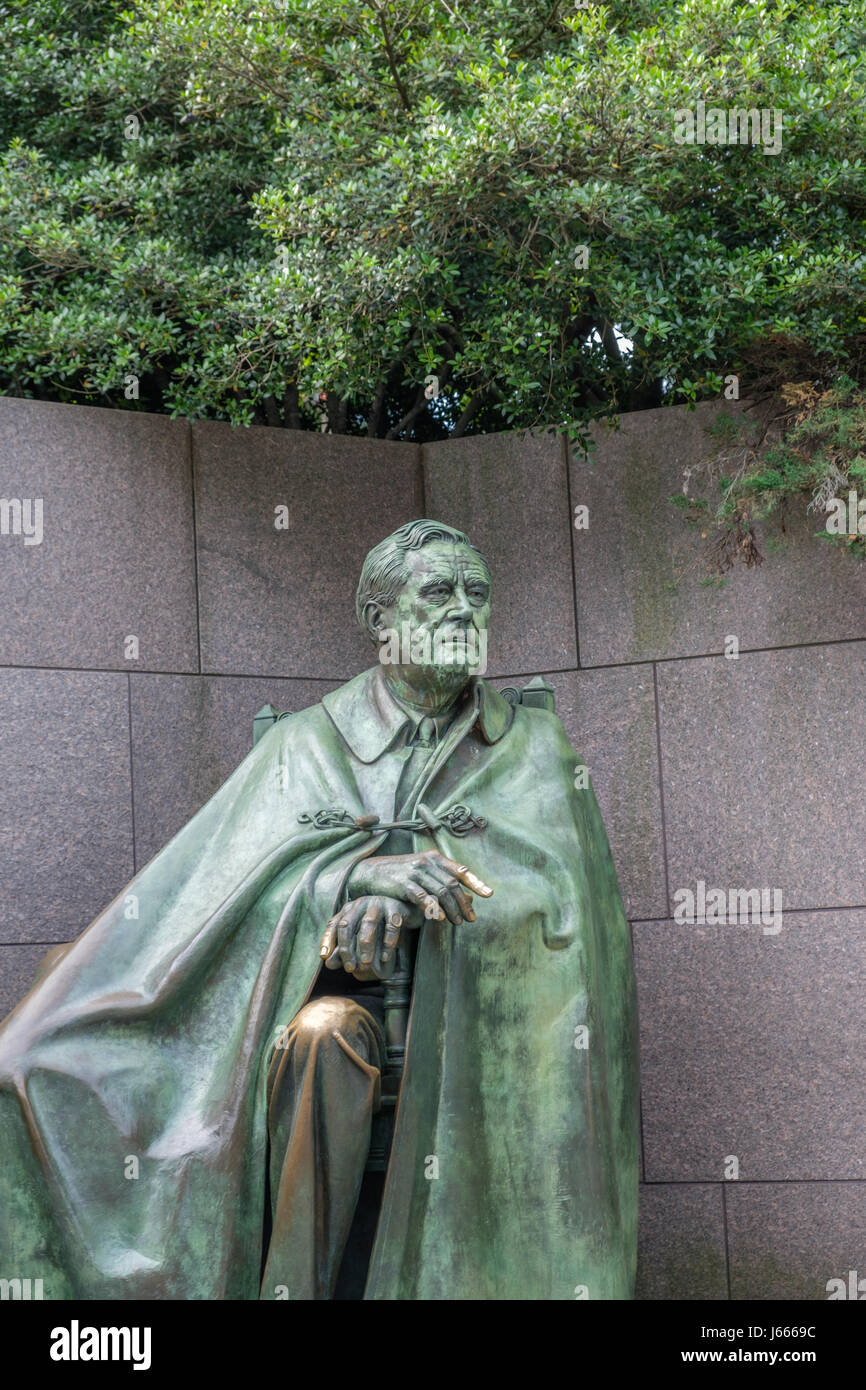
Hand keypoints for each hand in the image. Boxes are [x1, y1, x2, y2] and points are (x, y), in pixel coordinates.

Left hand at [318, 895, 407, 979]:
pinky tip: (385, 957)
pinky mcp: (395, 907)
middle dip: (346, 947)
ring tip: (366, 963)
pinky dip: (388, 942)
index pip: (334, 924)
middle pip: (347, 924)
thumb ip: (344, 949)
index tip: (324, 956)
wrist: (406, 910)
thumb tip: (328, 964)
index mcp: (348, 909)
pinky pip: (391, 925)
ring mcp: (378, 903)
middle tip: (350, 968)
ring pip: (368, 923)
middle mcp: (360, 903)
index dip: (328, 939)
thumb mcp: (359, 936)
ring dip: (366, 945)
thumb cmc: (379, 925)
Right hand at [345, 851, 492, 925]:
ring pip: (441, 892)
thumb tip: (468, 898)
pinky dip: (433, 908)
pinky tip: (439, 919)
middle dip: (464, 903)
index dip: (476, 882)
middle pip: (453, 884)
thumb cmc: (401, 874)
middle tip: (471, 919)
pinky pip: (423, 897)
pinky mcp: (403, 884)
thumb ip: (441, 880)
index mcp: (434, 857)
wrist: (371, 872)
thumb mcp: (422, 871)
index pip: (460, 870)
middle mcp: (427, 862)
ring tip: (458, 923)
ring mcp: (415, 872)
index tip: (489, 894)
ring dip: (452, 909)